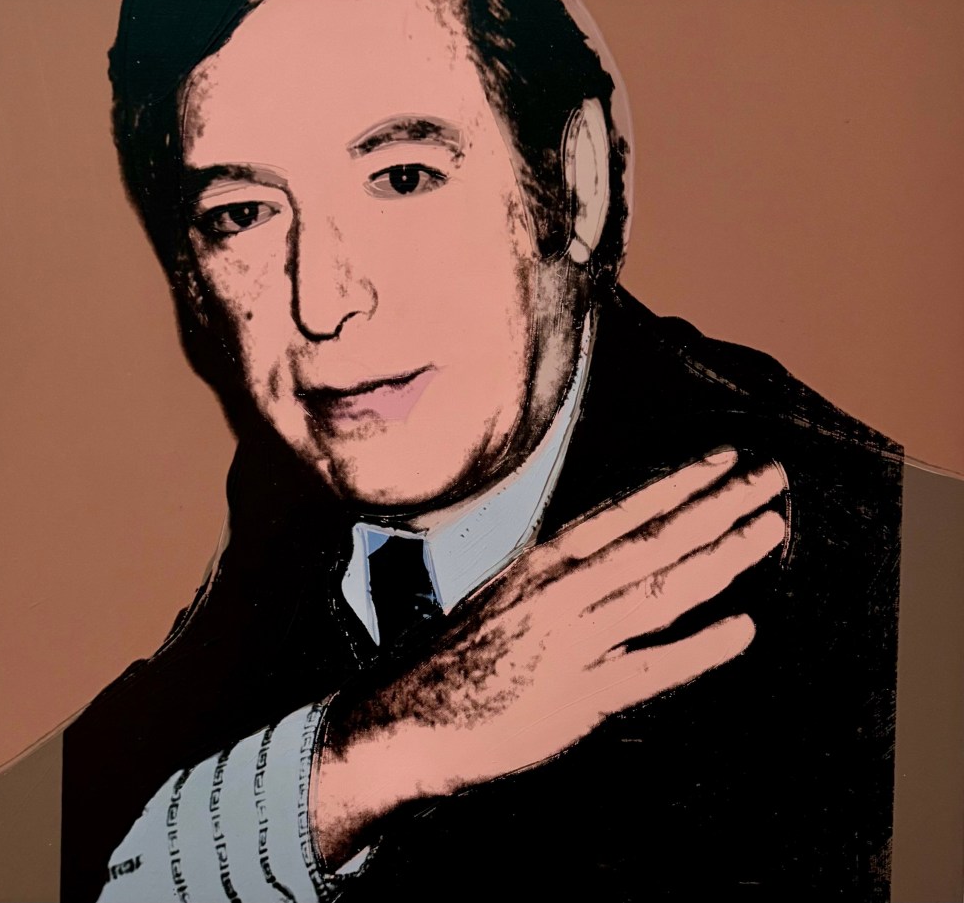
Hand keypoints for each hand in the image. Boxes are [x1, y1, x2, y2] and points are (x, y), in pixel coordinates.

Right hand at [314, 449, 786, 863]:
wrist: (412, 717)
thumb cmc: (462, 655)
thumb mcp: (508, 593)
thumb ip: (563, 574)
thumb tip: (618, 552)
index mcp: (543, 563)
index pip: (623, 512)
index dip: (678, 485)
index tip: (722, 461)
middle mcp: (562, 591)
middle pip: (654, 541)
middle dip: (717, 507)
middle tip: (768, 478)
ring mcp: (575, 641)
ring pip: (662, 589)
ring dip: (721, 557)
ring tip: (767, 528)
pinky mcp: (584, 697)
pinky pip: (653, 667)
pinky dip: (700, 648)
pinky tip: (742, 628)